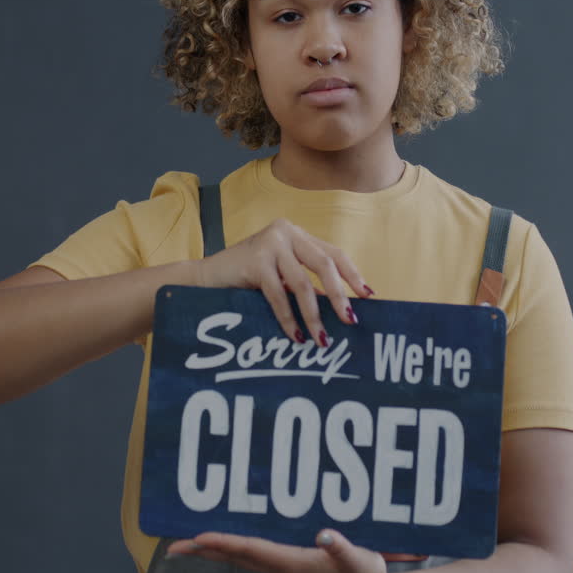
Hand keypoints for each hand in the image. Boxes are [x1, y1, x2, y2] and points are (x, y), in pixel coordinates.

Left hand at [166, 528, 395, 572]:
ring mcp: (283, 569)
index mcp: (291, 565)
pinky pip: (253, 554)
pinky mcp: (290, 567)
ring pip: (241, 556)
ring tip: (192, 544)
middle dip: (205, 551)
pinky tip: (230, 544)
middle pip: (235, 556)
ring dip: (216, 550)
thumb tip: (324, 535)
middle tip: (173, 547)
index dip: (223, 543)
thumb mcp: (360, 561)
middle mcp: (281, 568)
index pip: (249, 550)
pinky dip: (235, 547)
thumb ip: (342, 547)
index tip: (197, 538)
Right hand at [195, 218, 373, 344]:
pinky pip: (279, 295)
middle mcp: (286, 232)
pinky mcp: (255, 260)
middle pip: (324, 265)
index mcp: (296, 234)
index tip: (368, 296)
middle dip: (340, 296)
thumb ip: (305, 282)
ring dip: (314, 316)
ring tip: (321, 339)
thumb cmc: (245, 280)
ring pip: (303, 284)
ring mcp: (270, 244)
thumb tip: (339, 308)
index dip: (352, 275)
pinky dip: (288, 319)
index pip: (333, 253)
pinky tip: (295, 336)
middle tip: (349, 322)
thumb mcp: (280, 275)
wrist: (204, 278)